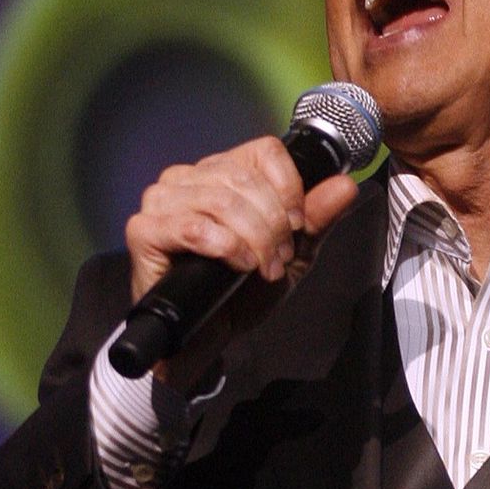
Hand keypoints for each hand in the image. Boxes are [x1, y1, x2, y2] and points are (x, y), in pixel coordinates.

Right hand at [123, 136, 358, 388]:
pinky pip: (192, 226)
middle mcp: (189, 176)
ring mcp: (162, 200)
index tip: (297, 226)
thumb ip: (317, 219)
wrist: (209, 337)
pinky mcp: (144, 230)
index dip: (290, 188)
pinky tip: (237, 265)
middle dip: (274, 224)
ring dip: (253, 238)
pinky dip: (226, 247)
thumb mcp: (293, 254)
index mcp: (223, 171)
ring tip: (260, 268)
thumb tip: (345, 185)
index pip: (265, 151)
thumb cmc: (242, 292)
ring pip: (221, 199)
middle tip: (279, 259)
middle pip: (245, 177)